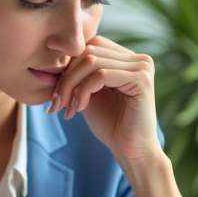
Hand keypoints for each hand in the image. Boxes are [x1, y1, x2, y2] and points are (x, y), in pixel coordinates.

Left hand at [49, 35, 160, 167]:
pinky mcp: (142, 80)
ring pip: (92, 62)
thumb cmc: (110, 124)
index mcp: (127, 58)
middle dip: (67, 77)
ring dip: (72, 85)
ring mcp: (142, 67)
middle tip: (57, 102)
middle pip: (89, 51)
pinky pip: (102, 75)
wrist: (130, 151)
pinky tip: (81, 108)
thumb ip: (79, 73)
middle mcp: (138, 58)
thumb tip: (55, 57)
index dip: (69, 64)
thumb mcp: (89, 93)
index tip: (57, 92)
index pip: (90, 44)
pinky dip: (84, 91)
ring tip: (68, 107)